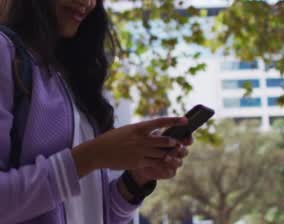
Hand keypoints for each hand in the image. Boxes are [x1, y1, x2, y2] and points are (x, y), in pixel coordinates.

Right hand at [72, 117, 186, 176]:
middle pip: (165, 140)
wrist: (99, 152)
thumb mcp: (127, 130)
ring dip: (170, 153)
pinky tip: (165, 162)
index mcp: (138, 128)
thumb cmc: (112, 139)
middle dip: (175, 142)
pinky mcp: (138, 162)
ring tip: (176, 153)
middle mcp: (141, 139)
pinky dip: (161, 162)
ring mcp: (140, 152)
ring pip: (162, 153)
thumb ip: (140, 131)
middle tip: (181, 142)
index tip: (185, 120)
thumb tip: (153, 130)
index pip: (160, 122)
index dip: (174, 121)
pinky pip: (155, 163)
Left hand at [130, 136, 192, 184]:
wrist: (138, 160)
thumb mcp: (152, 137)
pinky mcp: (169, 172)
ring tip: (166, 157)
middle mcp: (177, 153)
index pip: (187, 140)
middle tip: (178, 147)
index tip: (187, 138)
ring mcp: (174, 163)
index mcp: (176, 141)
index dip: (189, 139)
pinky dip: (166, 169)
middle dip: (182, 150)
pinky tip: (161, 167)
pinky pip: (171, 172)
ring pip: (179, 162)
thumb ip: (160, 135)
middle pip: (185, 151)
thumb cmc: (146, 144)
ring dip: (174, 160)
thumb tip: (163, 131)